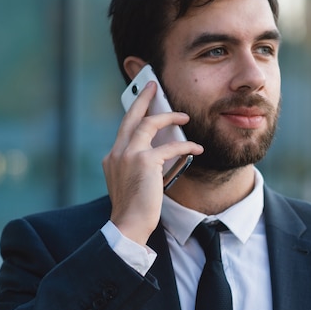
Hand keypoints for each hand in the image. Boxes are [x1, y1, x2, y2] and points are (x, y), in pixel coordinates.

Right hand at [103, 81, 202, 245]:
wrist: (128, 224)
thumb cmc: (134, 207)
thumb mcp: (131, 181)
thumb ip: (139, 164)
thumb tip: (160, 153)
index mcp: (113, 156)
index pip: (125, 128)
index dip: (135, 112)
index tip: (142, 100)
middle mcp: (117, 152)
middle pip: (132, 116)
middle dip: (143, 97)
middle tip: (153, 85)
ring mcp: (129, 155)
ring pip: (150, 124)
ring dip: (169, 116)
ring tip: (184, 116)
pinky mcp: (145, 161)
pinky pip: (170, 146)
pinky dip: (186, 146)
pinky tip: (197, 148)